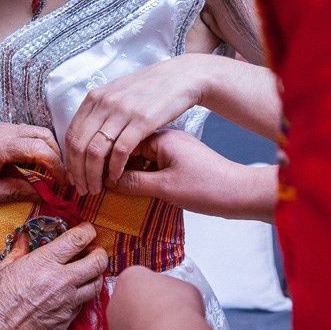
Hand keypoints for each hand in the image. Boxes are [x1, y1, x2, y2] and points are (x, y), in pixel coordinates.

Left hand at [0, 122, 64, 203]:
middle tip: (61, 181)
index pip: (39, 149)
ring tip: (50, 175)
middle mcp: (3, 131)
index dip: (56, 166)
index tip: (63, 184)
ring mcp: (2, 127)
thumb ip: (11, 192)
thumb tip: (40, 194)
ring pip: (38, 132)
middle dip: (58, 157)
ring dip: (49, 151)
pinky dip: (38, 148)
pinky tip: (35, 167)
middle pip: (44, 135)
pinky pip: (27, 134)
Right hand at [0, 222, 107, 329]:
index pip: (78, 239)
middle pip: (98, 262)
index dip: (87, 231)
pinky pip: (84, 303)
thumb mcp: (3, 270)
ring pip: (97, 284)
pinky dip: (82, 294)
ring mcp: (67, 302)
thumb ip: (18, 252)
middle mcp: (62, 281)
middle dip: (99, 253)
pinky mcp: (67, 320)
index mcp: (44, 262)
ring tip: (86, 271)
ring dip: (95, 274)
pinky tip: (71, 292)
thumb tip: (23, 239)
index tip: (86, 230)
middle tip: (92, 251)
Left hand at [65, 54, 211, 194]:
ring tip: (97, 189)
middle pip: (79, 146)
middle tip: (83, 190)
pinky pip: (121, 150)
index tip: (72, 178)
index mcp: (94, 98)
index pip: (70, 136)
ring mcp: (122, 111)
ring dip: (94, 175)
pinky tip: (116, 177)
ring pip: (96, 151)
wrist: (181, 77)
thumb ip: (99, 114)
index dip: (69, 162)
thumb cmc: (149, 90)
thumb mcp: (116, 95)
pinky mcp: (142, 120)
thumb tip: (83, 140)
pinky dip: (115, 168)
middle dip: (78, 173)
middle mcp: (104, 103)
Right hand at [107, 129, 276, 221]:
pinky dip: (131, 171)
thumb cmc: (207, 188)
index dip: (102, 158)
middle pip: (123, 145)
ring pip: (132, 154)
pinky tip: (122, 184)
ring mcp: (167, 147)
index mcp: (160, 136)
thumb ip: (134, 182)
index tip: (89, 176)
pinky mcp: (172, 159)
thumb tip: (106, 182)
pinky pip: (143, 161)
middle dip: (106, 161)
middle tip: (91, 181)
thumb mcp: (166, 187)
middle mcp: (161, 137)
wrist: (241, 193)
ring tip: (102, 184)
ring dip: (118, 167)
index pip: (120, 141)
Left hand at [108, 266, 208, 329]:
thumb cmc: (178, 311)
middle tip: (166, 318)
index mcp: (129, 278)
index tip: (168, 297)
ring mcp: (113, 328)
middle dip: (145, 309)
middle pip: (130, 302)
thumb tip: (175, 298)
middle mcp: (115, 301)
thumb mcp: (185, 289)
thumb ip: (173, 290)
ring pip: (128, 327)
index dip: (156, 290)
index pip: (139, 279)